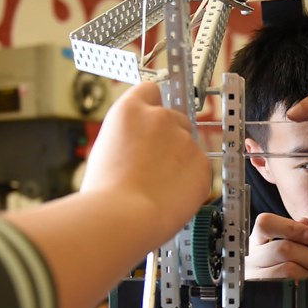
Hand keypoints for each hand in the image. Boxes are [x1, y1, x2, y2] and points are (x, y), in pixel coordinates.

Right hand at [82, 81, 210, 243]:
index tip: (152, 117)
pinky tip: (172, 195)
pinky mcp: (203, 164)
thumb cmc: (104, 190)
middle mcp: (161, 118)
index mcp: (130, 111)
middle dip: (168, 137)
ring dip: (180, 160)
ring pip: (187, 146)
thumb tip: (139, 143)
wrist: (123, 216)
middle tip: (153, 164)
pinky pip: (199, 169)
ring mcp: (185, 140)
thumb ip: (128, 136)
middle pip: (174, 118)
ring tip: (159, 185)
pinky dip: (191, 180)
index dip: (151, 105)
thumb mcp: (105, 149)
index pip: (150, 91)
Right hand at [244, 213, 307, 307]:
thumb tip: (306, 222)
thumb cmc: (278, 286)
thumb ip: (294, 239)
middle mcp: (249, 263)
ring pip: (289, 271)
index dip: (291, 226)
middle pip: (283, 248)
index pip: (264, 223)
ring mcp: (252, 284)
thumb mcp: (283, 259)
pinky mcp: (261, 304)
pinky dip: (306, 293)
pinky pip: (289, 294)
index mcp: (255, 246)